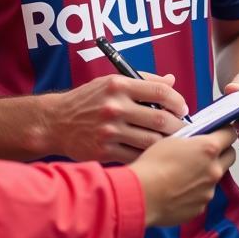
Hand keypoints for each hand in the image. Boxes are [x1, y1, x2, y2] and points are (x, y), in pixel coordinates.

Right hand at [38, 73, 188, 163]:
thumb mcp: (111, 82)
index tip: (183, 108)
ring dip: (166, 144)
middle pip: (160, 119)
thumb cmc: (87, 100)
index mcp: (119, 86)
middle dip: (178, 126)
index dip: (178, 101)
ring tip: (171, 143)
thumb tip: (171, 80)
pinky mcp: (104, 151)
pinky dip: (148, 156)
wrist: (55, 122)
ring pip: (151, 141)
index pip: (160, 91)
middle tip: (183, 129)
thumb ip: (143, 81)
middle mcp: (115, 107)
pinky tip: (152, 154)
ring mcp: (110, 131)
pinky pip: (136, 156)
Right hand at [129, 128, 237, 226]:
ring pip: (215, 177)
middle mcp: (214, 170)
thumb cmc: (152, 166)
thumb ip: (192, 140)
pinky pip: (202, 195)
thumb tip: (197, 140)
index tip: (220, 131)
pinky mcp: (200, 207)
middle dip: (222, 152)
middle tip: (206, 151)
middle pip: (230, 156)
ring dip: (206, 173)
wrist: (140, 195)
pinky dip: (195, 191)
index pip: (230, 134)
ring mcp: (209, 191)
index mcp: (208, 149)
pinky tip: (178, 189)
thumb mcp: (172, 140)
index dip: (225, 131)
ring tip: (183, 174)